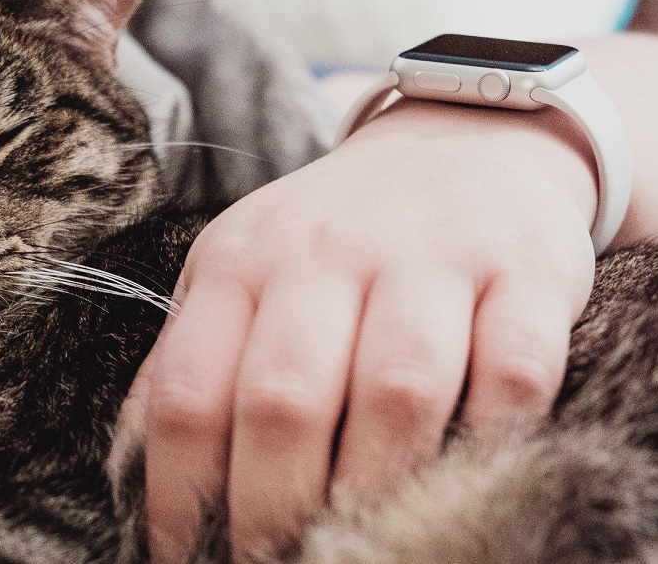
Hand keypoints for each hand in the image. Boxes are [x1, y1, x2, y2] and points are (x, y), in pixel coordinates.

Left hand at [112, 98, 597, 563]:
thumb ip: (191, 357)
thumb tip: (133, 467)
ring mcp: (428, 257)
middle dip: (272, 507)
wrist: (463, 137)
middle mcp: (325, 252)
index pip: (188, 390)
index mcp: (240, 261)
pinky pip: (512, 372)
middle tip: (273, 562)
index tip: (184, 554)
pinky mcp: (523, 271)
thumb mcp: (242, 270)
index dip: (177, 492)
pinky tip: (470, 476)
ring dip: (377, 490)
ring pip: (396, 391)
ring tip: (362, 543)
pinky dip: (493, 439)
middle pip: (284, 399)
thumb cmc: (336, 232)